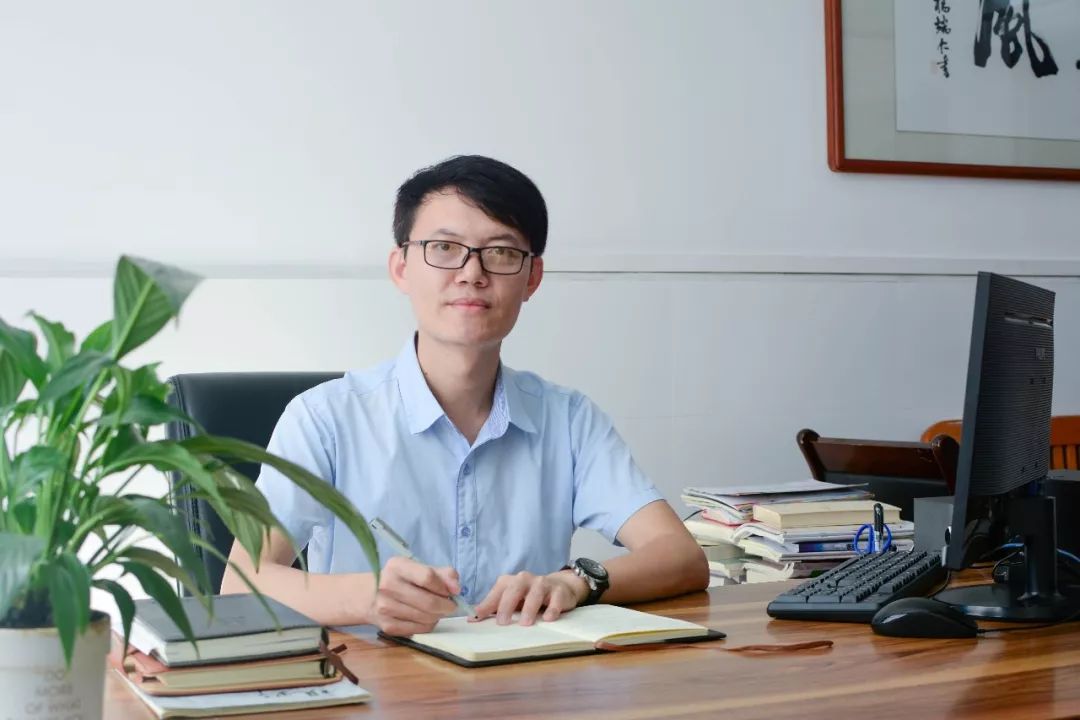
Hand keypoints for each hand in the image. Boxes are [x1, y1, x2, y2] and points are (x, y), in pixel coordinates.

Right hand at [370, 556, 459, 635]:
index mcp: (397, 566)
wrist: (368, 595)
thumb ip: (442, 573)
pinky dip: (429, 624)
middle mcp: (387, 586)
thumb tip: (457, 588)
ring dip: (438, 615)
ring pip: (426, 617)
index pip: (427, 577)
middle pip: (429, 601)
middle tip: (450, 605)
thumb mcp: (418, 568)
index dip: (445, 587)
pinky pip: (420, 629)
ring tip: (436, 609)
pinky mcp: (387, 627)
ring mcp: (385, 608)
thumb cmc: (400, 579)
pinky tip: (425, 617)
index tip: (453, 591)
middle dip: (446, 605)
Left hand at [470, 570, 588, 625]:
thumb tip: (472, 619)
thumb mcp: (511, 600)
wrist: (560, 587)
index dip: (488, 604)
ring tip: (525, 623)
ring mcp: (543, 584)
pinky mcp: (559, 592)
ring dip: (529, 608)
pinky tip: (548, 618)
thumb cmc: (529, 596)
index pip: (497, 592)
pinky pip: (555, 599)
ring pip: (535, 593)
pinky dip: (552, 609)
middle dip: (507, 605)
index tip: (478, 617)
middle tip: (502, 622)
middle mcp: (525, 579)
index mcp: (511, 582)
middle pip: (514, 589)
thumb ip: (493, 608)